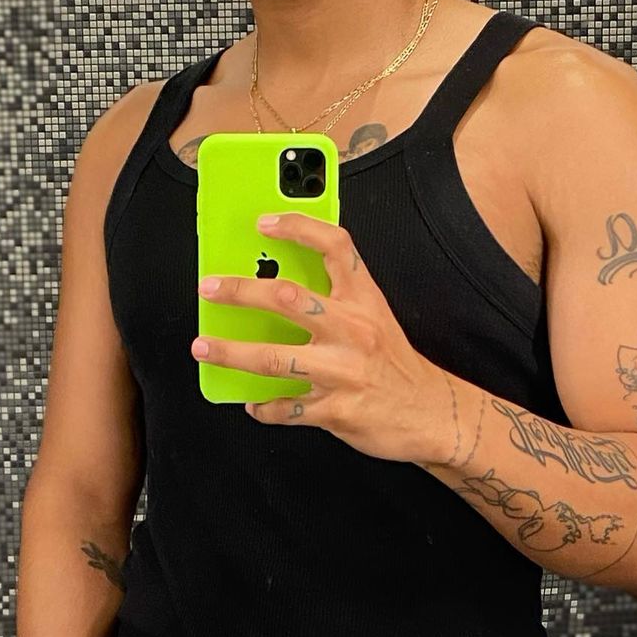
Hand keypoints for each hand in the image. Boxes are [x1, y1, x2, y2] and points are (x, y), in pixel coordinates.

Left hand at [192, 210, 449, 464]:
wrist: (433, 413)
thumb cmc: (396, 364)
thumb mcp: (375, 319)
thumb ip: (334, 301)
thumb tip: (276, 289)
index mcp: (364, 300)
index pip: (334, 246)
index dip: (298, 227)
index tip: (264, 223)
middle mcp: (353, 330)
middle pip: (287, 298)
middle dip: (240, 291)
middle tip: (210, 288)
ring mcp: (343, 371)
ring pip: (273, 357)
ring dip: (231, 352)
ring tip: (203, 347)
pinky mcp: (336, 410)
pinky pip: (287, 408)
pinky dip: (264, 407)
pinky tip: (254, 404)